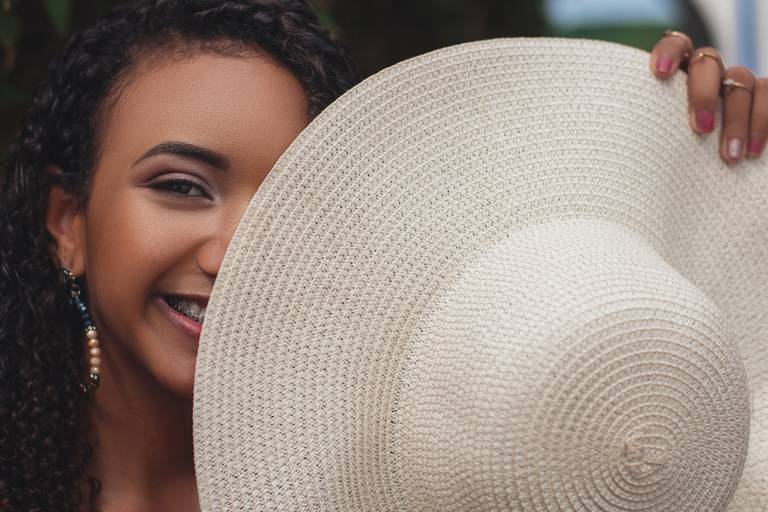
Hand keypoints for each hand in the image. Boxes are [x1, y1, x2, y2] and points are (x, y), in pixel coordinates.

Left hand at [649, 30, 767, 163]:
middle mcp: (708, 73)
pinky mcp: (762, 96)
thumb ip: (650, 133)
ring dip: (736, 120)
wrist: (705, 172)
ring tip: (728, 156)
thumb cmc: (670, 158)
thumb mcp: (656, 144)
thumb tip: (629, 148)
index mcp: (678, 76)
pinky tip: (752, 151)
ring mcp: (736, 83)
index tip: (660, 73)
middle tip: (701, 128)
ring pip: (741, 81)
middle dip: (703, 94)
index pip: (675, 45)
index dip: (668, 52)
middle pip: (708, 62)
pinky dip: (761, 123)